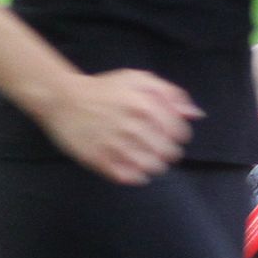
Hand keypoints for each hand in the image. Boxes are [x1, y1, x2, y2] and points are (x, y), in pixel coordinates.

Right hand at [32, 69, 201, 185]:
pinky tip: (130, 165)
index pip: (180, 133)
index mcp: (146, 106)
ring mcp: (117, 146)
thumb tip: (195, 114)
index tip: (170, 135)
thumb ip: (169, 93)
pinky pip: (131, 178)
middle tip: (154, 146)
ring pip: (152, 168)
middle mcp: (133, 127)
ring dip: (153, 164)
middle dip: (167, 151)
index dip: (179, 136)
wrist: (63, 99)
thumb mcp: (137, 80)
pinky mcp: (101, 161)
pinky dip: (136, 175)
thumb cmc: (104, 89)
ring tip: (143, 156)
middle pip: (169, 153)